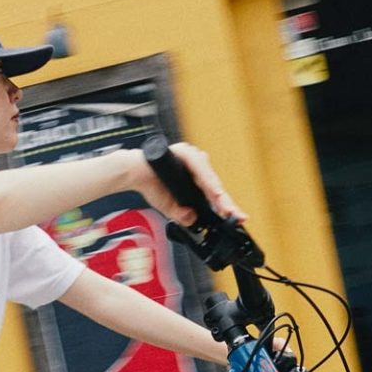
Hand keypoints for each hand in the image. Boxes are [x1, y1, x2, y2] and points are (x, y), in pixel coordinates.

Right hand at [133, 143, 247, 227]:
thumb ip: (182, 214)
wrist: (132, 172)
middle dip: (226, 203)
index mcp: (196, 178)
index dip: (226, 207)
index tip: (239, 217)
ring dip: (219, 195)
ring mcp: (192, 157)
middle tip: (237, 216)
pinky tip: (214, 192)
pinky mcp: (185, 152)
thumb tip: (192, 219)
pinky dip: (207, 181)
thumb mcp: (170, 207)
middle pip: (216, 186)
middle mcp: (197, 166)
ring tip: (227, 208)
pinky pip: (199, 167)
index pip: (215, 194)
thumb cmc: (151, 184)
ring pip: (210, 178)